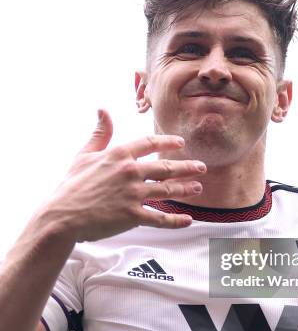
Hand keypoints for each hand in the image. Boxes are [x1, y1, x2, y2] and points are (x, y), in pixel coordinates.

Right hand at [41, 110, 205, 242]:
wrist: (62, 215)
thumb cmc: (72, 185)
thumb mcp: (84, 155)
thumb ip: (100, 134)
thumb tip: (103, 110)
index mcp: (119, 155)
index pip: (151, 143)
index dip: (169, 142)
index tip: (181, 143)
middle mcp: (130, 172)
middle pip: (166, 167)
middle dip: (187, 167)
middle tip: (202, 167)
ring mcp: (132, 194)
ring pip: (167, 190)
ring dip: (186, 188)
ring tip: (198, 187)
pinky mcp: (132, 216)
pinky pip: (160, 218)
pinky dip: (176, 220)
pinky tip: (188, 219)